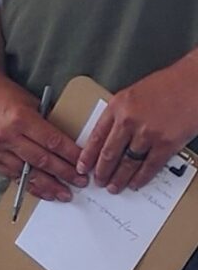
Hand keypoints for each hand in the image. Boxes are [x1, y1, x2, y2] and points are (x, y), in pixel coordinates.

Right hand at [0, 73, 83, 203]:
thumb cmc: (4, 93)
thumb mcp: (32, 103)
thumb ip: (47, 123)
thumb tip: (68, 144)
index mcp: (21, 118)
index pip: (53, 142)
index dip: (71, 156)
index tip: (85, 164)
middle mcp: (7, 135)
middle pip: (42, 160)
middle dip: (65, 173)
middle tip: (80, 181)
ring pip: (27, 173)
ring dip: (49, 185)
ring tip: (64, 193)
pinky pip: (12, 176)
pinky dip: (29, 185)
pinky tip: (43, 191)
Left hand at [79, 60, 197, 193]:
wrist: (194, 83)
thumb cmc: (167, 85)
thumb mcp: (132, 94)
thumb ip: (120, 114)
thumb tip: (110, 135)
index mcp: (117, 106)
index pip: (96, 136)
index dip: (87, 155)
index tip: (82, 166)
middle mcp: (129, 121)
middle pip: (109, 153)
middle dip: (101, 171)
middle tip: (97, 181)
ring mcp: (147, 134)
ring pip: (127, 163)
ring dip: (119, 178)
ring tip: (113, 187)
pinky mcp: (167, 143)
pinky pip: (150, 166)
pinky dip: (141, 177)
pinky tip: (135, 183)